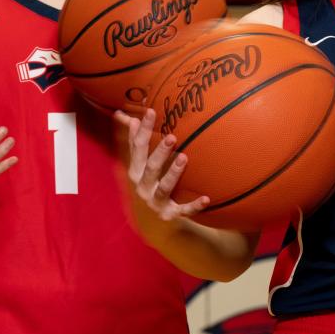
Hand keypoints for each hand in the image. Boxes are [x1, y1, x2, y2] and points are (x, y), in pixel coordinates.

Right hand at [114, 108, 209, 231]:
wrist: (156, 221)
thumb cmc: (149, 185)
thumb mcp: (140, 166)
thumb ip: (135, 144)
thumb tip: (129, 118)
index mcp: (135, 172)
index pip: (138, 148)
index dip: (143, 130)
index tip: (151, 112)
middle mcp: (142, 188)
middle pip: (151, 167)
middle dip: (160, 152)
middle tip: (172, 136)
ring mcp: (155, 202)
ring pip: (164, 187)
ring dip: (173, 173)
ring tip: (184, 158)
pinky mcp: (170, 215)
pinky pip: (183, 210)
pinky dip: (194, 206)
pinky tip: (206, 198)